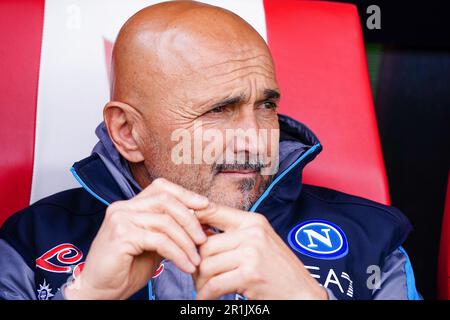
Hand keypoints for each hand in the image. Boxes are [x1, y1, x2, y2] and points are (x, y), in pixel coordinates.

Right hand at [65, 178, 208, 299]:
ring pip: (165, 221)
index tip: (205, 205)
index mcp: (130, 205)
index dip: (185, 194)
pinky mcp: (121, 235)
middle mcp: (123, 207)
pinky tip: (186, 266)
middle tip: (203, 239)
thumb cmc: (126, 268)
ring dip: (186, 242)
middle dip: (190, 219)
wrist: (100, 291)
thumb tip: (201, 222)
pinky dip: (178, 254)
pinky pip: (160, 241)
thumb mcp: (154, 244)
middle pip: (166, 200)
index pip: (161, 187)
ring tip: (196, 259)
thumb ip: (171, 230)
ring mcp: (120, 219)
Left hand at [194, 203, 327, 299]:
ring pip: (207, 265)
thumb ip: (234, 235)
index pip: (212, 210)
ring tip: (202, 289)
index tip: (179, 231)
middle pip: (205, 244)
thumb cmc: (278, 270)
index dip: (191, 218)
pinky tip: (206, 299)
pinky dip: (206, 295)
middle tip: (195, 276)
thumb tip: (199, 234)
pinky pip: (215, 284)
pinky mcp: (250, 274)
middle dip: (195, 263)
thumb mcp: (260, 243)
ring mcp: (252, 252)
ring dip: (200, 281)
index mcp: (253, 221)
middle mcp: (252, 232)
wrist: (302, 293)